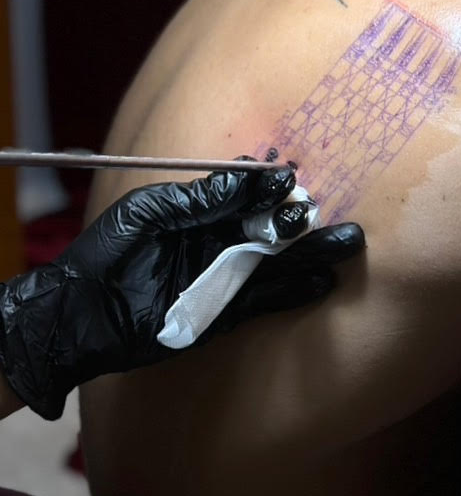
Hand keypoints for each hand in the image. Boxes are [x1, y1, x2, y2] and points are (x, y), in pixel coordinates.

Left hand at [0, 164, 364, 418]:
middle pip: (270, 229)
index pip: (246, 196)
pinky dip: (294, 292)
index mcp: (200, 215)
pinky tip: (322, 280)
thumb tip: (244, 182)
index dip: (268, 188)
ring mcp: (224, 279)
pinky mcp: (224, 314)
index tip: (287, 179)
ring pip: (278, 264)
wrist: (79, 316)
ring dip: (311, 254)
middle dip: (300, 220)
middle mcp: (218, 244)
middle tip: (325, 214)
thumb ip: (196, 199)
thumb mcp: (146, 214)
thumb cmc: (105, 255)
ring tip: (347, 243)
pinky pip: (266, 301)